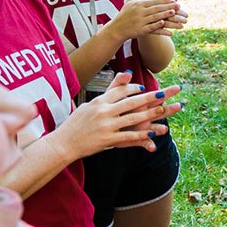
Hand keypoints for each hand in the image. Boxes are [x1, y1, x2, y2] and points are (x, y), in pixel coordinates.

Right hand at [55, 71, 181, 157]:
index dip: (133, 89)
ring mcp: (106, 125)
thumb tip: (116, 83)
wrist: (63, 143)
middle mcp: (103, 111)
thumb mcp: (88, 105)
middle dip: (149, 97)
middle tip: (163, 93)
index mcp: (98, 101)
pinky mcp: (107, 139)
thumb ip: (105, 94)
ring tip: (163, 111)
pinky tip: (152, 133)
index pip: (119, 91)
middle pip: (131, 102)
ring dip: (150, 115)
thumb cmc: (75, 124)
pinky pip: (128, 136)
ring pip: (132, 118)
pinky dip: (141, 134)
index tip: (143, 88)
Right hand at [107, 0, 180, 39]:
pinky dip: (158, 26)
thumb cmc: (125, 13)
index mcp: (138, 4)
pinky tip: (164, 24)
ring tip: (174, 13)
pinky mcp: (140, 30)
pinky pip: (151, 28)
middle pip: (156, 8)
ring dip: (165, 15)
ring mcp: (140, 21)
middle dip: (167, 6)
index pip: (153, 1)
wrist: (117, 28)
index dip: (164, 0)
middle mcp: (139, 12)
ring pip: (155, 17)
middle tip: (178, 5)